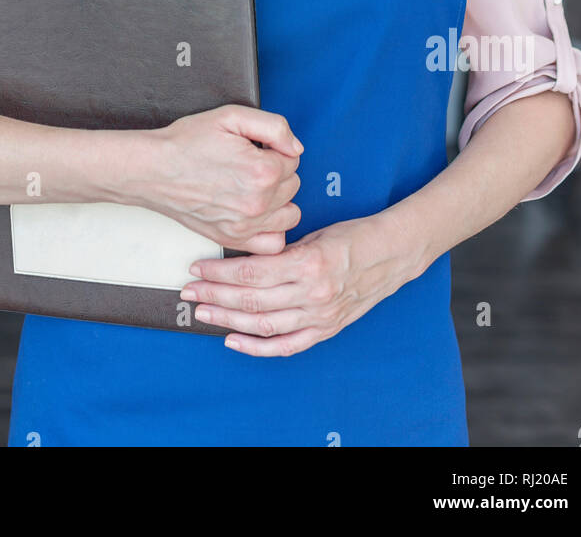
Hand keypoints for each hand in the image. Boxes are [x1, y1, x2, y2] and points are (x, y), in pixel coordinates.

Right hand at [138, 105, 302, 253]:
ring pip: (290, 214)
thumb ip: (274, 126)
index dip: (275, 149)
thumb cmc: (186, 142)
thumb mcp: (231, 116)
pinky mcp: (233, 238)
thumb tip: (296, 146)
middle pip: (293, 186)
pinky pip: (273, 243)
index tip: (257, 147)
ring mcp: (246, 224)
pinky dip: (271, 229)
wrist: (153, 169)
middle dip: (278, 172)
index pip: (293, 160)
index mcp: (262, 170)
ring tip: (257, 187)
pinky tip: (259, 213)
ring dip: (279, 200)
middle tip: (251, 163)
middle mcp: (258, 202)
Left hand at [179, 211, 426, 355]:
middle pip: (251, 300)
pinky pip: (285, 346)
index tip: (197, 268)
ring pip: (262, 325)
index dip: (219, 273)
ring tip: (202, 312)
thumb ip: (281, 250)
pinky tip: (232, 341)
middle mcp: (312, 294)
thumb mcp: (314, 233)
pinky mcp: (325, 330)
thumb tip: (241, 258)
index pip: (251, 273)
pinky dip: (256, 347)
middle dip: (214, 296)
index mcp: (308, 263)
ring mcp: (319, 316)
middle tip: (189, 291)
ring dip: (226, 320)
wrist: (392, 254)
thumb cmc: (353, 236)